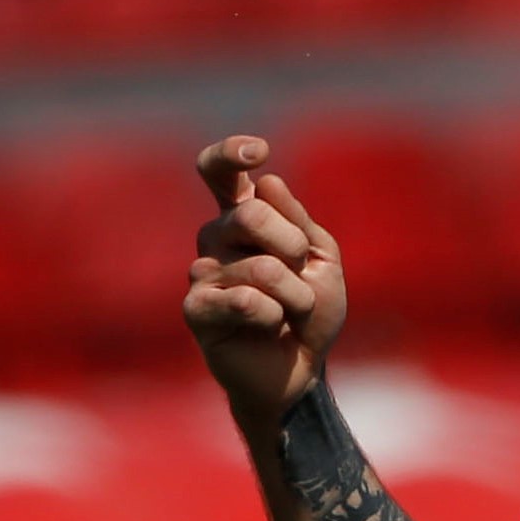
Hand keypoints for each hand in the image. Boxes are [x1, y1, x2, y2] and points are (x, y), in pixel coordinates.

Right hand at [185, 136, 347, 421]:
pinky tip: (268, 328)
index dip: (230, 154)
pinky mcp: (197, 309)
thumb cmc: (309, 312)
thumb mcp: (322, 261)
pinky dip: (275, 317)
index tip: (258, 151)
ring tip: (289, 314)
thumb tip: (267, 182)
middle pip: (250, 214)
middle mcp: (215, 238)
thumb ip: (300, 222)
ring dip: (297, 296)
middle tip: (301, 276)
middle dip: (293, 247)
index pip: (220, 173)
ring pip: (263, 267)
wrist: (299, 369)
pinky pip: (247, 300)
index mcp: (242, 217)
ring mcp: (202, 273)